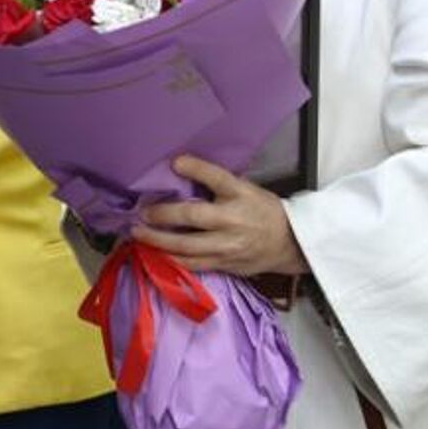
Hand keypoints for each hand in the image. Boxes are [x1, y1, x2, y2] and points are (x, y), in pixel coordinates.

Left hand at [132, 155, 307, 276]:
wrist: (289, 243)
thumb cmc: (262, 210)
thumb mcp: (245, 188)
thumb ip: (216, 182)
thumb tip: (179, 168)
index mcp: (240, 196)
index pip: (217, 178)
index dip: (195, 167)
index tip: (175, 162)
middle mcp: (232, 221)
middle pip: (192, 217)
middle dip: (162, 215)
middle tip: (141, 213)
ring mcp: (227, 247)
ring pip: (187, 248)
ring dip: (158, 242)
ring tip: (138, 235)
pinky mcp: (224, 265)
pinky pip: (193, 265)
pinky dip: (171, 261)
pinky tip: (155, 255)